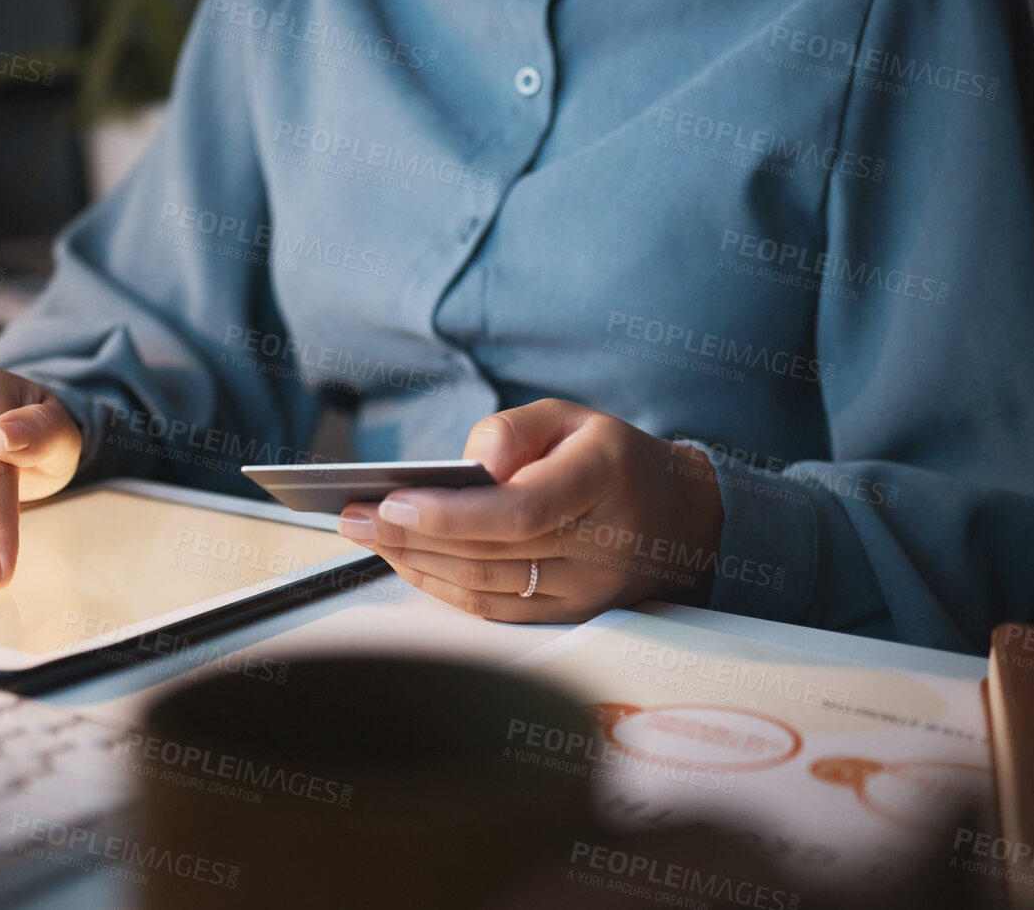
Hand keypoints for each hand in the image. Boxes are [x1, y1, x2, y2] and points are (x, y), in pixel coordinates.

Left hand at [336, 399, 724, 622]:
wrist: (680, 517)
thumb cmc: (611, 459)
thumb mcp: (570, 416)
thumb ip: (513, 429)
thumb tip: (468, 465)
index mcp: (602, 480)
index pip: (518, 511)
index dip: (450, 514)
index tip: (392, 501)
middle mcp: (601, 544)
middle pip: (490, 553)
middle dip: (410, 536)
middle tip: (353, 516)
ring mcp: (588, 590)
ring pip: (486, 588)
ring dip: (417, 564)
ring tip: (369, 535)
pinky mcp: (572, 617)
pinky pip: (496, 611)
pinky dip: (443, 588)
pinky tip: (407, 562)